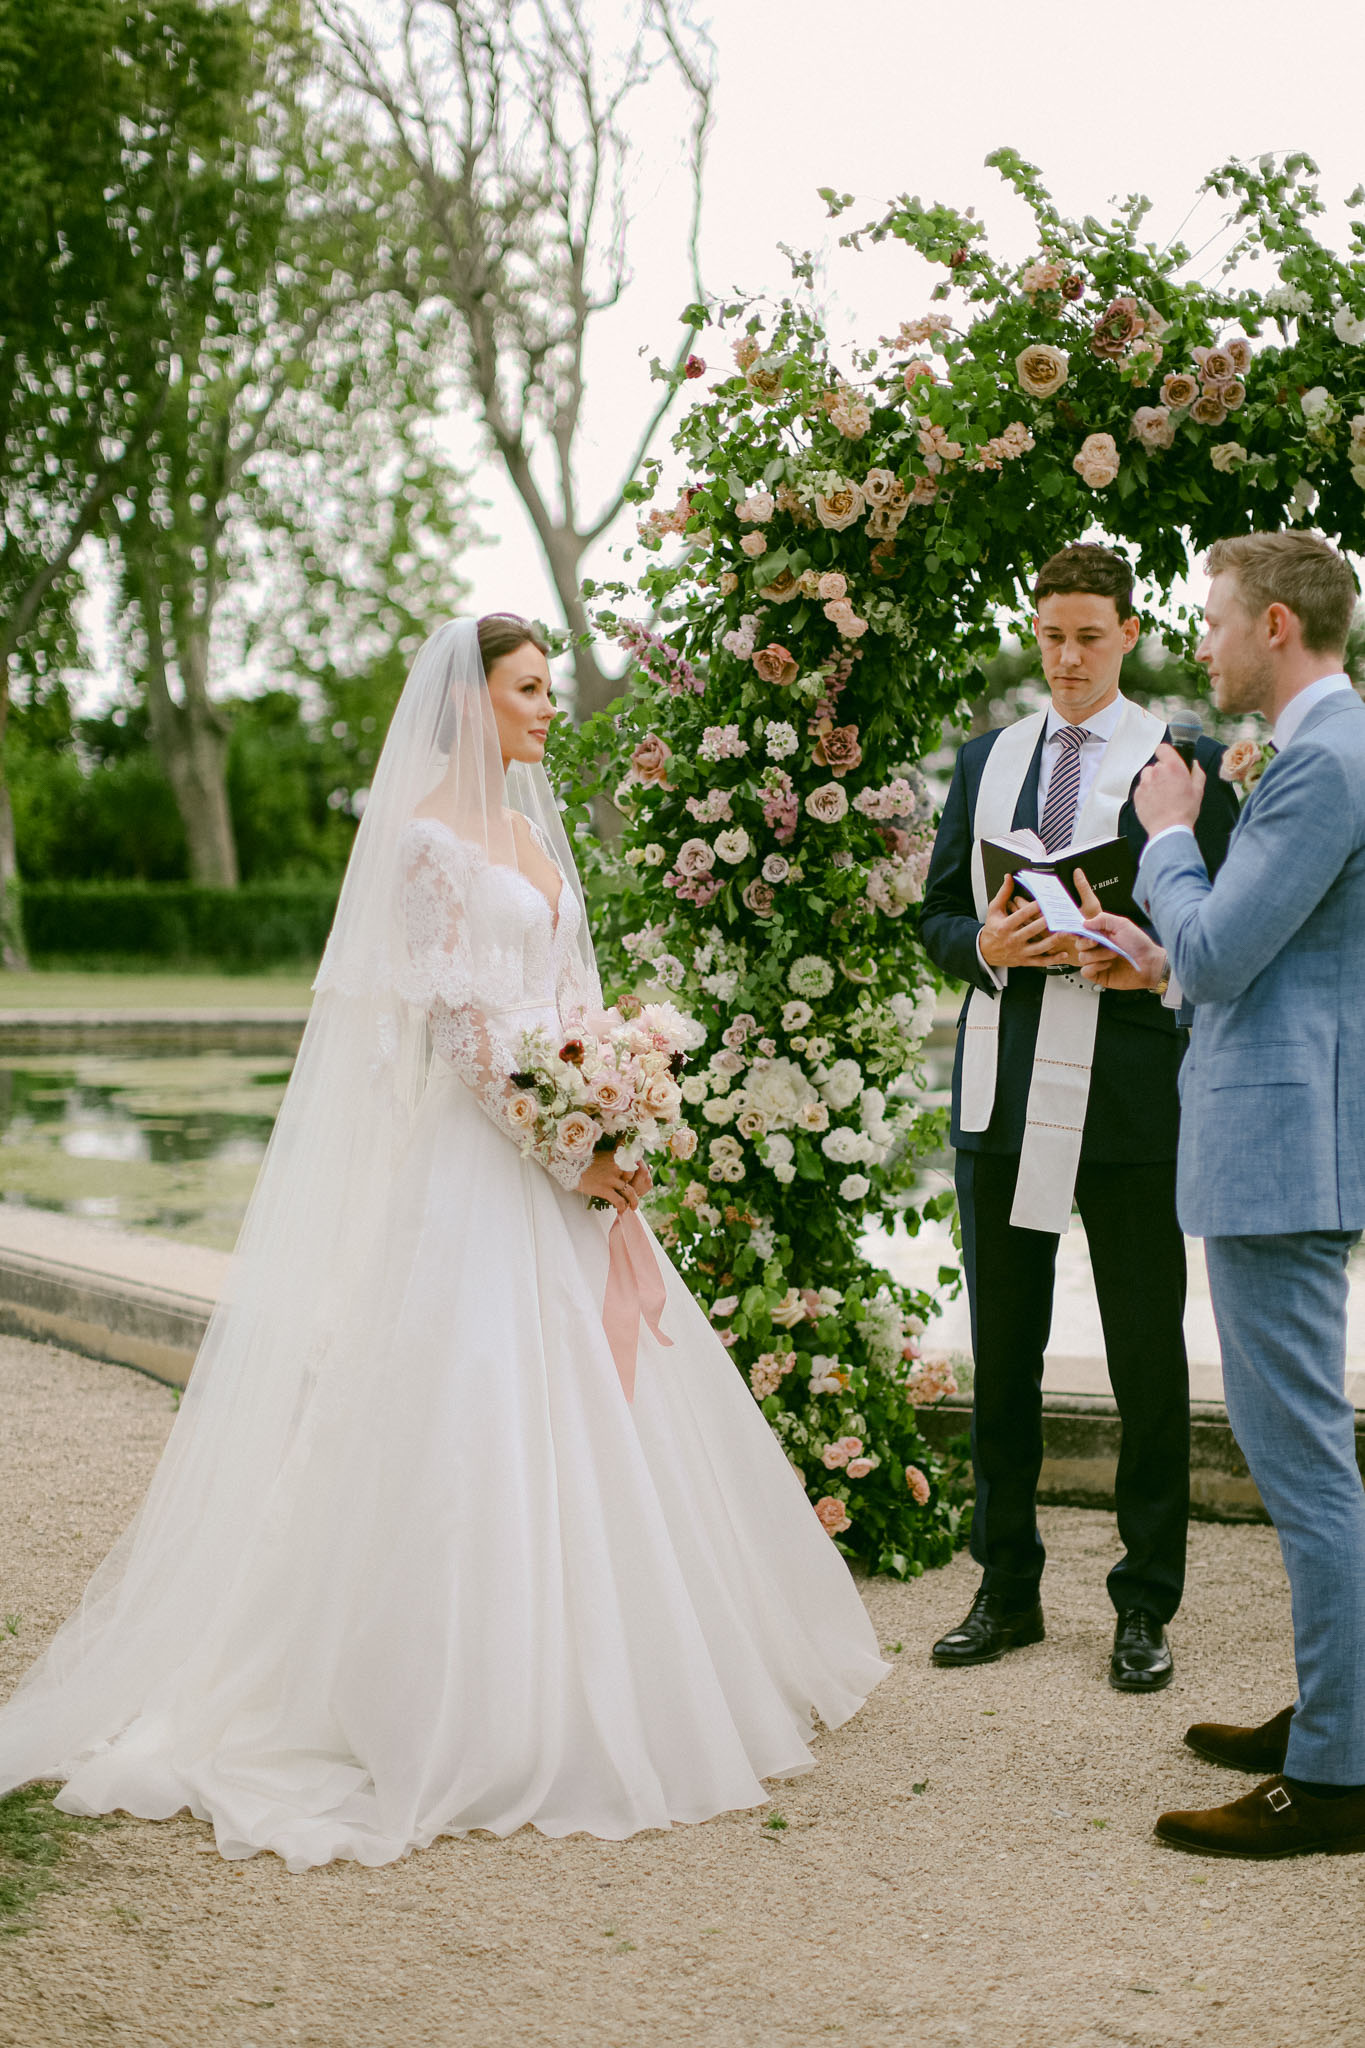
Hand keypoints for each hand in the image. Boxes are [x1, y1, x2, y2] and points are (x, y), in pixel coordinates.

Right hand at [575, 1152, 649, 1213]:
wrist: (570, 1166)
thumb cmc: (584, 1161)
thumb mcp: (602, 1155)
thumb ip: (613, 1160)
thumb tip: (621, 1166)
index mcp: (617, 1157)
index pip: (635, 1164)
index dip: (638, 1171)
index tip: (638, 1177)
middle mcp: (616, 1167)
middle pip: (635, 1178)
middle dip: (637, 1186)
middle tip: (636, 1193)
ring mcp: (611, 1179)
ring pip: (630, 1192)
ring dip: (633, 1201)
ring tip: (633, 1206)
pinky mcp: (604, 1190)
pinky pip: (619, 1201)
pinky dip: (622, 1207)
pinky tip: (621, 1210)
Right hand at [978, 874, 1081, 971]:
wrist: (984, 951)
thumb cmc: (992, 929)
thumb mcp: (994, 910)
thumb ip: (1003, 893)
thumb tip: (1009, 878)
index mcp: (1005, 926)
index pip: (1020, 916)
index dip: (1032, 908)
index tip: (1044, 901)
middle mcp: (1012, 940)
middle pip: (1031, 931)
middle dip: (1046, 923)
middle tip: (1058, 915)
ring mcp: (1019, 951)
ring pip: (1038, 947)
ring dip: (1053, 941)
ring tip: (1064, 933)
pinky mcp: (1024, 961)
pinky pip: (1040, 961)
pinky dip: (1052, 959)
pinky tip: (1063, 954)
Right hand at [1073, 871, 1167, 990]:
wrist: (1150, 964)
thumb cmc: (1140, 945)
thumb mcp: (1123, 924)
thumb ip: (1103, 919)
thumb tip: (1084, 922)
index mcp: (1101, 934)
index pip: (1082, 932)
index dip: (1077, 931)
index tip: (1079, 930)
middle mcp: (1098, 948)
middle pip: (1079, 945)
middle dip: (1088, 943)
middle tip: (1100, 941)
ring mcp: (1098, 962)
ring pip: (1082, 957)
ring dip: (1097, 955)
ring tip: (1113, 954)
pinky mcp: (1099, 975)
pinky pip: (1085, 971)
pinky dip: (1094, 967)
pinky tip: (1107, 965)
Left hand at [1134, 743, 1204, 835]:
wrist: (1169, 829)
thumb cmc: (1185, 810)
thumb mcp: (1198, 790)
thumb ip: (1196, 772)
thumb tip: (1194, 764)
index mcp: (1173, 766)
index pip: (1162, 748)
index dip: (1165, 753)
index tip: (1168, 759)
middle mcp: (1156, 771)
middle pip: (1156, 765)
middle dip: (1162, 772)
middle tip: (1170, 785)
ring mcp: (1145, 783)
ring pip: (1147, 776)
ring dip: (1153, 781)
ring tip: (1162, 795)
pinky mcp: (1137, 794)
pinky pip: (1142, 788)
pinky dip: (1147, 793)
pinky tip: (1156, 802)